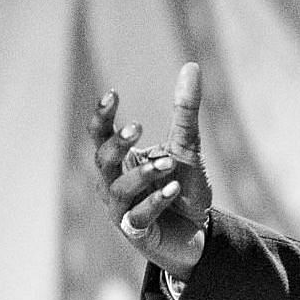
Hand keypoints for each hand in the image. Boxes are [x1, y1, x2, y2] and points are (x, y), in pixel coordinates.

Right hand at [89, 62, 213, 277]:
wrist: (198, 234)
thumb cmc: (183, 188)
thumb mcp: (187, 146)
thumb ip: (185, 111)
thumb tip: (191, 65)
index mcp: (120, 161)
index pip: (101, 136)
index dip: (102, 117)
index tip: (113, 95)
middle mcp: (114, 184)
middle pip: (101, 161)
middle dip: (116, 145)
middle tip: (137, 128)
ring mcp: (123, 210)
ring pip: (118, 190)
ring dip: (143, 174)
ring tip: (170, 164)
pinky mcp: (138, 233)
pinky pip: (138, 216)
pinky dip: (155, 201)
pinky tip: (174, 188)